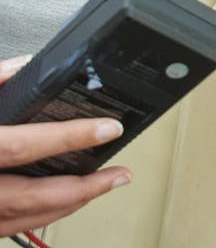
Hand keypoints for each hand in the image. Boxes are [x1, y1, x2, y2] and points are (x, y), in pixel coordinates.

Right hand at [0, 56, 131, 236]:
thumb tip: (24, 66)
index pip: (23, 146)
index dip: (70, 137)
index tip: (108, 128)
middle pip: (30, 197)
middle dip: (84, 188)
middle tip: (121, 173)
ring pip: (22, 222)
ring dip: (69, 206)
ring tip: (105, 187)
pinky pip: (6, 232)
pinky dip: (39, 219)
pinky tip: (63, 204)